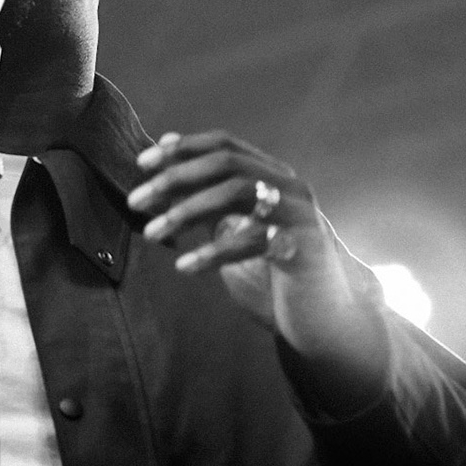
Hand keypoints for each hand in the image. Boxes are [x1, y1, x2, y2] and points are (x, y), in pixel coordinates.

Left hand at [127, 130, 380, 364]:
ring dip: (186, 211)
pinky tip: (185, 266)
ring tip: (151, 235)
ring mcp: (300, 214)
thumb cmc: (276, 276)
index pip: (225, 145)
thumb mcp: (238, 231)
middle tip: (137, 201)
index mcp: (274, 175)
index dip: (182, 148)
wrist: (328, 320)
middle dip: (176, 178)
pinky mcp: (304, 248)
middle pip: (227, 164)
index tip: (142, 163)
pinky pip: (252, 240)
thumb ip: (210, 202)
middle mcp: (290, 186)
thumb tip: (164, 174)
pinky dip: (213, 252)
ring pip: (237, 193)